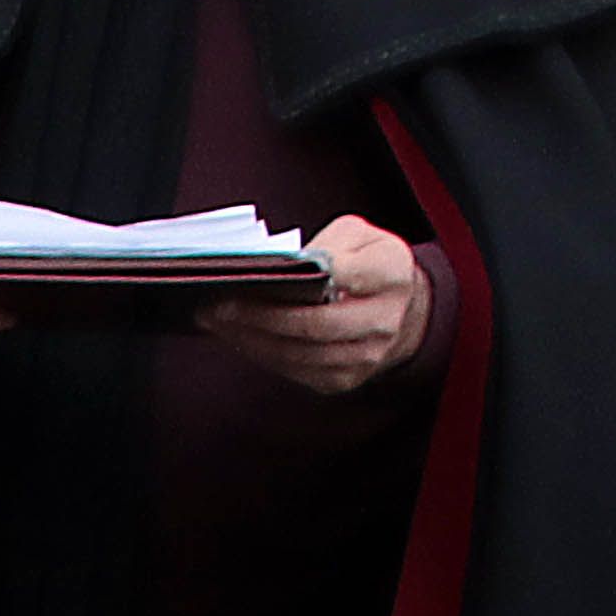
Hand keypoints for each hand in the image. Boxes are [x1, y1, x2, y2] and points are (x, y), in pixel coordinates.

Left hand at [195, 213, 439, 395]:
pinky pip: (294, 370)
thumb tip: (286, 267)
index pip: (345, 276)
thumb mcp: (358, 235)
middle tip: (218, 306)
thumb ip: (328, 243)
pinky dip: (260, 354)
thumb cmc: (368, 262)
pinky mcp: (343, 380)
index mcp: (391, 274)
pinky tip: (236, 337)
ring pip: (300, 354)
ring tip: (216, 322)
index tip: (254, 276)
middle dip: (261, 317)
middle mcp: (383, 320)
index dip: (299, 278)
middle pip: (316, 325)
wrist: (398, 309)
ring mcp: (365, 356)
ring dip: (251, 340)